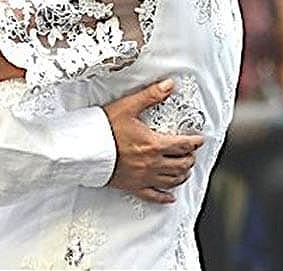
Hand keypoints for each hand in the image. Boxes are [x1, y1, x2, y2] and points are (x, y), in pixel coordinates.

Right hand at [104, 79, 203, 203]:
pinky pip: (154, 196)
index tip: (198, 140)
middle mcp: (152, 163)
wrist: (84, 149)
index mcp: (154, 144)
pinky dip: (165, 197)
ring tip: (185, 170)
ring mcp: (143, 177)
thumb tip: (169, 85)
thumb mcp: (127, 106)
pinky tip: (170, 197)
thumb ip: (150, 95)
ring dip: (182, 175)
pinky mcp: (133, 186)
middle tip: (191, 154)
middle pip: (181, 164)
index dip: (194, 142)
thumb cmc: (103, 128)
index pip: (182, 144)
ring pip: (172, 180)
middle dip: (189, 158)